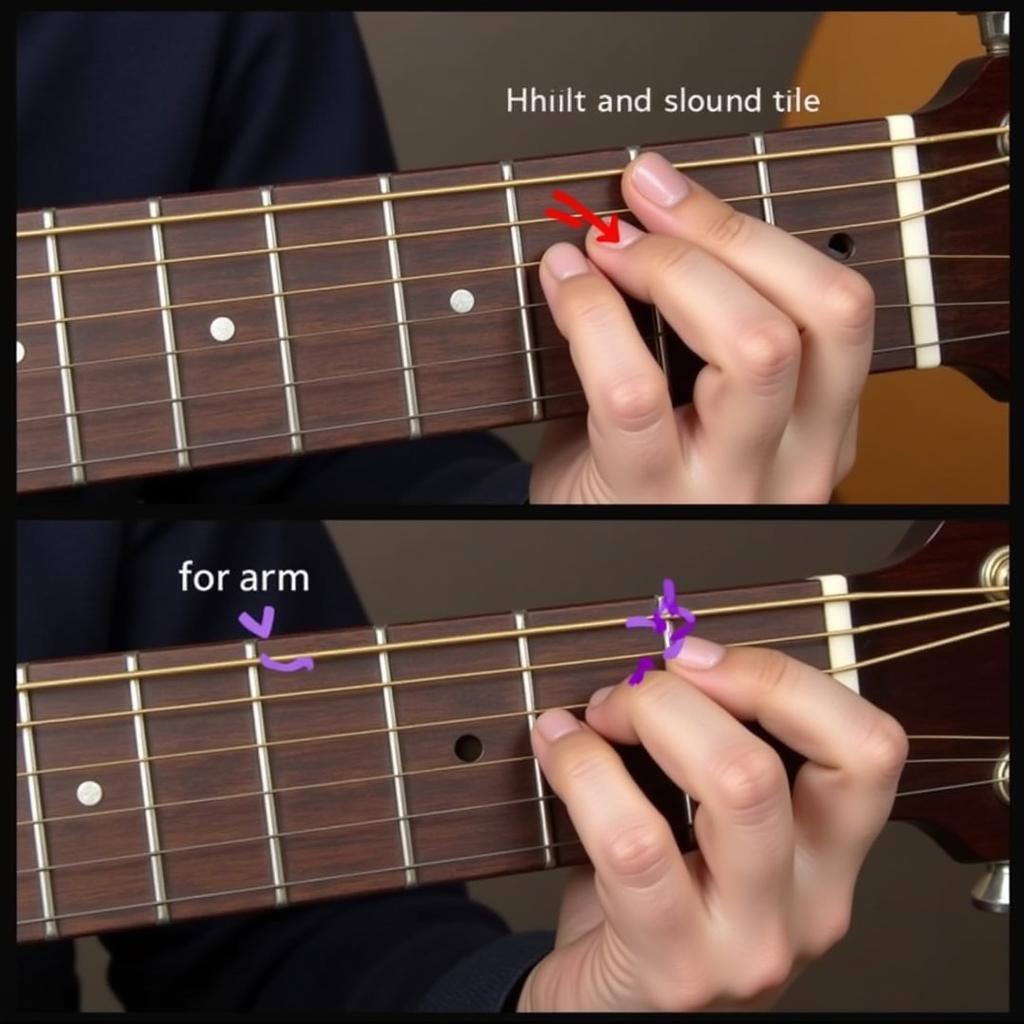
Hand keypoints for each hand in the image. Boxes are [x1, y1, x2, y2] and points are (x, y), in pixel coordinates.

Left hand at [518, 637, 906, 1011]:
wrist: (612, 1010)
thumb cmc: (659, 901)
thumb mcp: (711, 826)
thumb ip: (715, 746)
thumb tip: (669, 653)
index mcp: (832, 852)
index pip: (869, 744)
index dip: (779, 677)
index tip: (696, 656)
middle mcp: (813, 903)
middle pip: (787, 751)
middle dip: (685, 690)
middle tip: (631, 689)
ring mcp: (752, 946)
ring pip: (733, 782)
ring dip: (645, 716)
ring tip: (594, 716)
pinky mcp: (679, 969)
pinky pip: (634, 842)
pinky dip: (582, 768)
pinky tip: (555, 747)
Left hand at [529, 151, 874, 502]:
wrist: (579, 556)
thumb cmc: (633, 468)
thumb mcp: (698, 401)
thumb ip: (706, 320)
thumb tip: (656, 203)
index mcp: (821, 428)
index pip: (840, 307)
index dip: (755, 231)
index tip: (673, 190)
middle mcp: (799, 462)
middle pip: (821, 314)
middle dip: (721, 236)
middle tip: (638, 211)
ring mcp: (732, 487)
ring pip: (758, 347)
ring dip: (673, 269)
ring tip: (606, 249)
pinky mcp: (653, 498)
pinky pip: (637, 390)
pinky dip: (593, 316)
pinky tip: (566, 285)